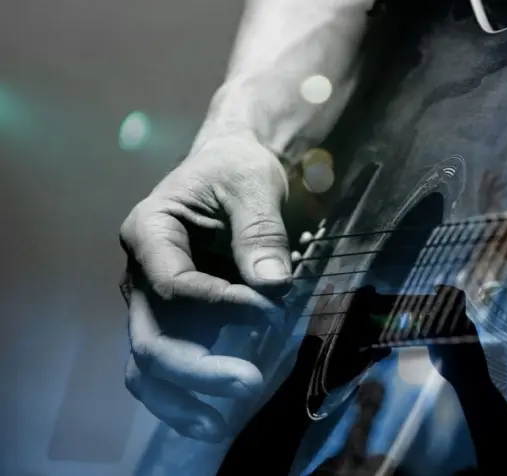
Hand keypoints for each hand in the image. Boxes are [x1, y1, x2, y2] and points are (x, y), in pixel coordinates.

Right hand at [118, 135, 292, 441]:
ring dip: (183, 398)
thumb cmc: (238, 170)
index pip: (175, 285)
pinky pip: (171, 367)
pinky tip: (220, 417)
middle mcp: (143, 274)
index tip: (273, 311)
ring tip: (221, 425)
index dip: (222, 306)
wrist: (232, 170)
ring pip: (149, 366)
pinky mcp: (177, 322)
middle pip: (151, 339)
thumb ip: (261, 230)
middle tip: (248, 384)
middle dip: (196, 370)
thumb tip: (275, 285)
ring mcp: (156, 303)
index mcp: (149, 232)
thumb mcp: (253, 184)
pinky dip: (190, 394)